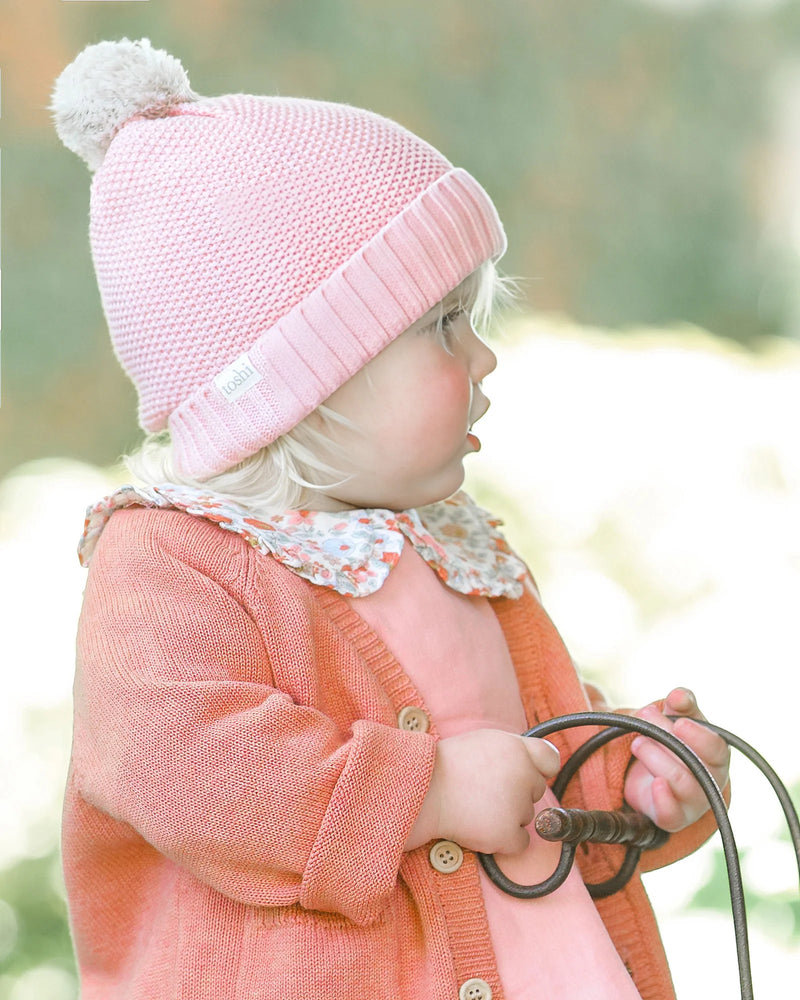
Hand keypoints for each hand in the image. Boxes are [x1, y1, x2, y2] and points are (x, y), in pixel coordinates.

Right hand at [404, 729, 560, 853]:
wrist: (422, 792)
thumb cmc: (447, 767)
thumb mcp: (483, 742)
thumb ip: (513, 750)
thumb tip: (536, 767)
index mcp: (516, 747)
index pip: (550, 759)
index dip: (539, 769)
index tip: (526, 776)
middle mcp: (523, 774)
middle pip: (536, 791)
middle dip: (517, 793)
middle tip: (486, 790)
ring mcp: (517, 805)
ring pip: (527, 817)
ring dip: (507, 816)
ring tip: (476, 805)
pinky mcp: (507, 833)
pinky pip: (521, 843)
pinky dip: (504, 841)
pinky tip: (482, 827)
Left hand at [623, 688, 729, 832]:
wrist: (652, 777)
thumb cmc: (672, 744)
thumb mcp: (677, 719)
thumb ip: (680, 705)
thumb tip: (679, 694)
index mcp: (716, 757)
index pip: (717, 748)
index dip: (699, 735)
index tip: (679, 721)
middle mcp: (710, 782)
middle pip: (696, 764)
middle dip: (667, 738)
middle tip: (645, 716)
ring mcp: (693, 803)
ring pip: (682, 783)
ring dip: (655, 758)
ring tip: (637, 742)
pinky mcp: (672, 817)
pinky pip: (672, 815)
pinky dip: (665, 800)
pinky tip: (655, 785)